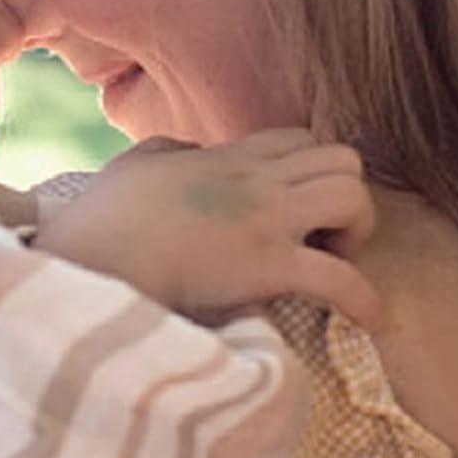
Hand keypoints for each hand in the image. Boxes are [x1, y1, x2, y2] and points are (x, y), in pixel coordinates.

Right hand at [35, 129, 381, 331]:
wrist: (92, 257)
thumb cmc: (102, 219)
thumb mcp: (135, 165)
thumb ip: (168, 152)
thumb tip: (187, 152)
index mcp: (225, 158)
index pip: (300, 138)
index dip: (312, 172)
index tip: (296, 209)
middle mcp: (255, 181)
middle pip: (343, 160)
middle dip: (346, 198)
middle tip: (322, 239)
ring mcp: (265, 220)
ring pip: (354, 198)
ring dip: (356, 234)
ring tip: (332, 265)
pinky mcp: (267, 266)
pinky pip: (342, 279)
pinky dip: (364, 301)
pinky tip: (365, 319)